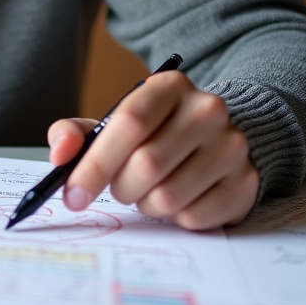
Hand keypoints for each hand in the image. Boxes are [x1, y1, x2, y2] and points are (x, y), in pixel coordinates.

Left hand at [48, 71, 258, 229]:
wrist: (213, 139)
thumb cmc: (152, 134)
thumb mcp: (111, 124)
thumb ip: (75, 133)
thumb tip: (59, 155)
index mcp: (168, 86)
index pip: (129, 123)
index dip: (96, 163)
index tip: (73, 194)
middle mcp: (207, 109)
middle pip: (147, 164)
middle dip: (119, 188)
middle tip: (118, 190)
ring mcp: (232, 145)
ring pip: (169, 197)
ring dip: (146, 205)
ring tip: (148, 192)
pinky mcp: (246, 182)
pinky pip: (194, 217)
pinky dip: (174, 218)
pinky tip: (177, 199)